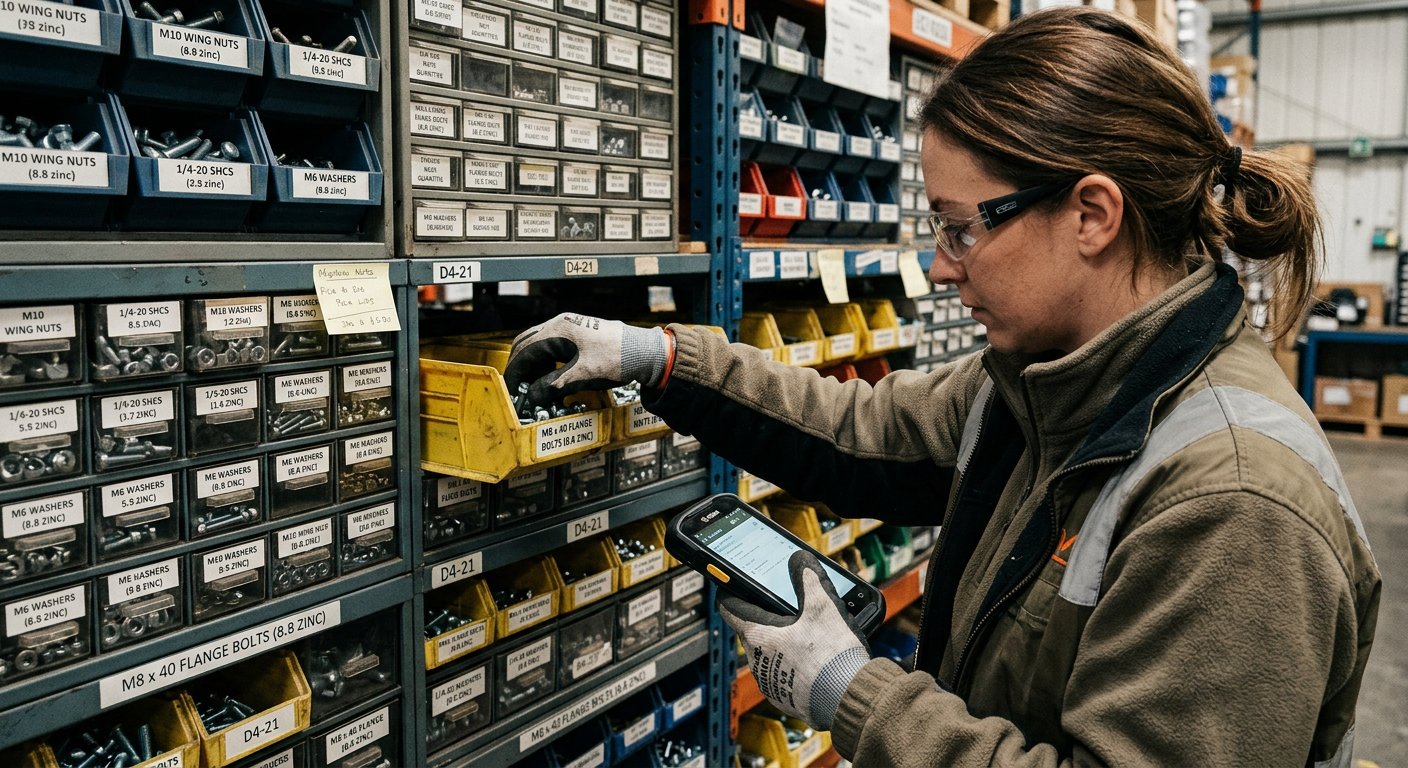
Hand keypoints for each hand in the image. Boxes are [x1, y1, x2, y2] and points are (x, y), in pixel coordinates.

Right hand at [503, 314, 670, 406]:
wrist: (645, 352)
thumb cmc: (617, 359)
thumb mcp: (580, 376)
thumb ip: (551, 386)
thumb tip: (531, 397)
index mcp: (558, 330)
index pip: (523, 351)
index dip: (514, 373)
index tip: (513, 391)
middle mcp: (561, 324)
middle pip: (527, 345)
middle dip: (522, 368)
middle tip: (522, 390)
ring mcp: (570, 328)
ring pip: (540, 346)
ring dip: (535, 366)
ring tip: (539, 388)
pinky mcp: (579, 335)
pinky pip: (554, 347)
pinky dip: (548, 363)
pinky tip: (555, 379)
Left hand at [719, 551, 871, 730]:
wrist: (848, 698)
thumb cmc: (832, 655)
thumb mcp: (823, 606)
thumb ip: (809, 579)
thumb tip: (800, 561)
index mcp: (759, 636)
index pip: (730, 609)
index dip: (732, 594)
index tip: (733, 586)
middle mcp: (758, 662)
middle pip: (753, 631)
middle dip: (767, 620)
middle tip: (787, 610)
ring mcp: (770, 683)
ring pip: (768, 656)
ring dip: (781, 645)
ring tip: (807, 638)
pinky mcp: (786, 698)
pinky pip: (783, 677)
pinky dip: (794, 668)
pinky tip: (814, 662)